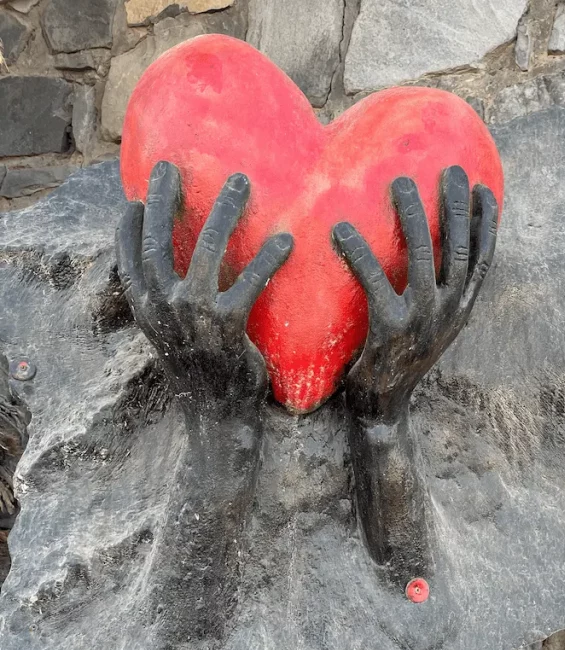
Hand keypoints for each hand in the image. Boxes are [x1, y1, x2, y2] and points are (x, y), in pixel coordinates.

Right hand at [116, 160, 292, 425]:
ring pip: (205, 249)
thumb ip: (170, 307)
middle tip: (172, 165)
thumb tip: (178, 278)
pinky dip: (269, 258)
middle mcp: (162, 308)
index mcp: (145, 311)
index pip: (126, 258)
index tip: (134, 199)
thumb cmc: (203, 376)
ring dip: (223, 210)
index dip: (128, 226)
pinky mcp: (228, 327)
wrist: (219, 418)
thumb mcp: (174, 341)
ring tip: (241, 182)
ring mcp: (193, 316)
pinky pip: (249, 282)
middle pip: (158, 240)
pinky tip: (286, 240)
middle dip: (163, 197)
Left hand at [333, 167, 497, 423]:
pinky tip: (341, 229)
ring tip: (401, 182)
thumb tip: (425, 257)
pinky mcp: (389, 330)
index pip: (483, 260)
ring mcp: (421, 322)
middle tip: (448, 169)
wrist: (380, 410)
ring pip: (424, 257)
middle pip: (459, 248)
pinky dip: (358, 252)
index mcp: (460, 312)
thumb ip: (432, 297)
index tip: (483, 187)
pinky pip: (374, 281)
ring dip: (414, 215)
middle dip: (455, 205)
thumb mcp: (427, 329)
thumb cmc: (397, 361)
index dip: (487, 223)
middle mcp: (448, 314)